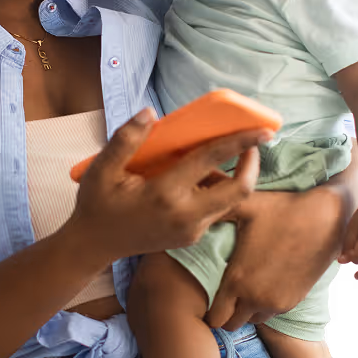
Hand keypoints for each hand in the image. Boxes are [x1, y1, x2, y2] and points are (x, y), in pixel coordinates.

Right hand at [71, 107, 273, 261]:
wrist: (94, 244)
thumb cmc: (97, 203)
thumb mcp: (102, 169)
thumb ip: (126, 139)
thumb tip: (149, 112)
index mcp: (165, 194)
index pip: (211, 161)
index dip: (240, 142)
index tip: (264, 130)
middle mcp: (185, 216)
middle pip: (239, 190)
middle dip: (252, 165)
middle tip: (251, 143)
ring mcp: (191, 231)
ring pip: (229, 202)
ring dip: (234, 178)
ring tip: (215, 158)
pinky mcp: (191, 238)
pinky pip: (215, 211)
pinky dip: (217, 191)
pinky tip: (198, 179)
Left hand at [205, 186, 347, 331]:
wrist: (326, 219)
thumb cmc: (281, 208)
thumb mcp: (244, 205)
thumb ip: (215, 209)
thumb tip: (193, 204)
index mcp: (238, 279)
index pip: (214, 318)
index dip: (207, 312)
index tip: (206, 298)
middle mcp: (255, 297)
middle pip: (230, 325)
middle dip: (224, 314)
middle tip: (221, 295)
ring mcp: (276, 303)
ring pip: (251, 320)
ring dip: (244, 310)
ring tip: (242, 288)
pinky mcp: (293, 301)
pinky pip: (270, 313)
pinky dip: (262, 305)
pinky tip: (261, 284)